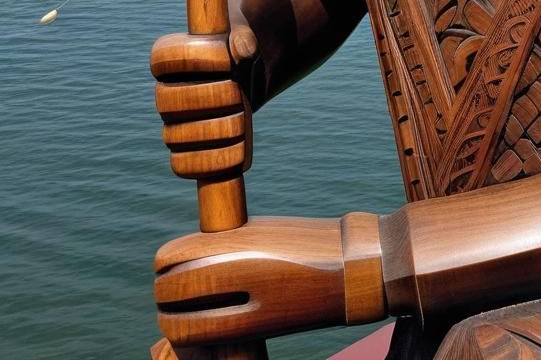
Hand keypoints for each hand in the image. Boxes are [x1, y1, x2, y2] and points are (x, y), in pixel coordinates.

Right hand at [150, 24, 257, 178]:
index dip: (195, 58)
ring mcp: (170, 123)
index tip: (228, 61)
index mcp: (171, 58)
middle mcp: (163, 91)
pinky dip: (210, 162)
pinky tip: (236, 150)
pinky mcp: (183, 151)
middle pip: (170, 99)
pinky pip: (182, 165)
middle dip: (212, 98)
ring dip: (218, 130)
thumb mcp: (245, 42)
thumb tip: (242, 48)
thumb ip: (244, 40)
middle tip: (239, 94)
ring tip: (241, 122)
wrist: (245, 82)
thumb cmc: (239, 57)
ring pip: (176, 135)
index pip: (164, 56)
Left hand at [155, 217, 345, 345]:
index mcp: (236, 240)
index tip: (165, 266)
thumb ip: (227, 246)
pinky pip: (207, 336)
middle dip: (164, 295)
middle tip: (167, 294)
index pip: (173, 256)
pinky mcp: (257, 329)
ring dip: (173, 320)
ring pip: (183, 322)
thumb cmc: (303, 244)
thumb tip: (192, 261)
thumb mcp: (262, 233)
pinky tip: (198, 328)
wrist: (348, 267)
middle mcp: (236, 270)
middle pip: (172, 290)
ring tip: (178, 315)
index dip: (163, 264)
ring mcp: (244, 303)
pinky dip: (194, 335)